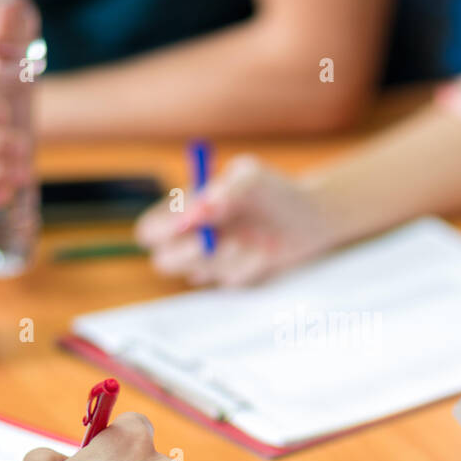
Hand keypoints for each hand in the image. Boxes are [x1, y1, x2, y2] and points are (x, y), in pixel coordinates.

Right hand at [134, 155, 347, 286]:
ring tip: (253, 240)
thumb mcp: (251, 177)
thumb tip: (199, 211)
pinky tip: (266, 254)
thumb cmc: (274, 190)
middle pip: (164, 260)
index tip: (186, 226)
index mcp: (186, 210)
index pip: (151, 229)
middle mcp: (192, 238)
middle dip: (187, 253)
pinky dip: (248, 267)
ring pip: (200, 272)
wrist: (309, 217)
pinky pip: (229, 282)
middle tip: (210, 242)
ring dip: (226, 259)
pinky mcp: (232, 278)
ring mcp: (211, 261)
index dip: (160, 232)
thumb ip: (225, 191)